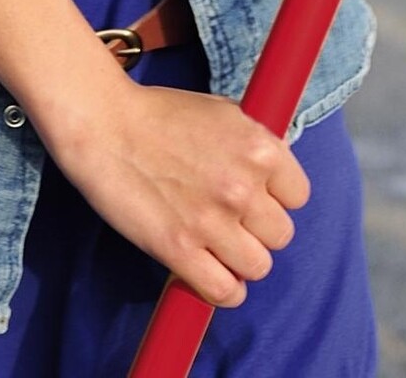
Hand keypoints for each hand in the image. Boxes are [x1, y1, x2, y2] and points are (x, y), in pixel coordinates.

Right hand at [40, 81, 309, 306]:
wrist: (106, 126)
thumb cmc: (160, 114)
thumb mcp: (222, 112)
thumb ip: (253, 144)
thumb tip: (275, 174)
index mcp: (260, 148)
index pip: (299, 196)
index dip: (277, 197)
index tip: (259, 197)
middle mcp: (244, 187)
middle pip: (281, 235)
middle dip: (259, 229)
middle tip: (233, 220)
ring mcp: (213, 222)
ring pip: (258, 266)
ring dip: (241, 260)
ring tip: (220, 247)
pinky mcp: (181, 251)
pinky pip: (225, 292)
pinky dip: (223, 290)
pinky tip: (212, 275)